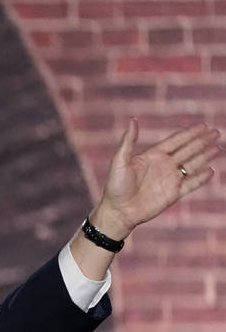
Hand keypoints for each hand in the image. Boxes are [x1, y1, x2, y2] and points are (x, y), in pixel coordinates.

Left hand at [92, 119, 221, 237]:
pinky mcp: (173, 194)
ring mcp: (169, 180)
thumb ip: (128, 141)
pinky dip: (201, 178)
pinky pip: (191, 184)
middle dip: (202, 141)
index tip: (203, 125)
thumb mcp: (120, 161)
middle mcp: (163, 166)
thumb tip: (133, 120)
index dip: (188, 133)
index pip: (175, 141)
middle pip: (187, 150)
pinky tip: (211, 171)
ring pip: (192, 165)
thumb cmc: (115, 187)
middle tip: (216, 132)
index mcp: (152, 156)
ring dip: (205, 156)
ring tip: (218, 148)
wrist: (118, 212)